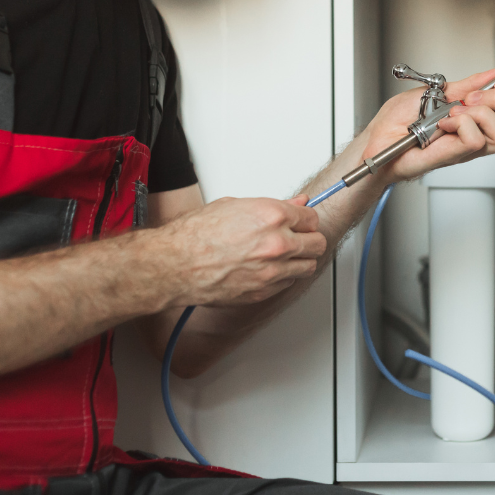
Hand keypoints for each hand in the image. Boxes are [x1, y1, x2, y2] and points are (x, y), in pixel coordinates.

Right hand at [155, 195, 327, 307]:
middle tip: (299, 238)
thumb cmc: (198, 234)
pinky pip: (288, 283)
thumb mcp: (237, 206)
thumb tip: (296, 203)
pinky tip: (269, 268)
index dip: (306, 219)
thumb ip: (275, 206)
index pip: (312, 218)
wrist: (177, 264)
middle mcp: (278, 243)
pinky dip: (284, 276)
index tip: (301, 222)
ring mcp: (272, 270)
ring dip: (300, 260)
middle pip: (318, 243)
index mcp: (272, 216)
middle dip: (310, 239)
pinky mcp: (264, 291)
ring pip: (308, 266)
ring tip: (286, 255)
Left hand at [361, 66, 494, 181]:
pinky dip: (460, 125)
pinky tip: (444, 124)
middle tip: (474, 96)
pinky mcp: (454, 155)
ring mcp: (469, 147)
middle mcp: (480, 133)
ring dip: (481, 114)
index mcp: (480, 115)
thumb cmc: (401, 120)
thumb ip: (470, 83)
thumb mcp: (439, 90)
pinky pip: (475, 140)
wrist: (379, 138)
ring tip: (457, 111)